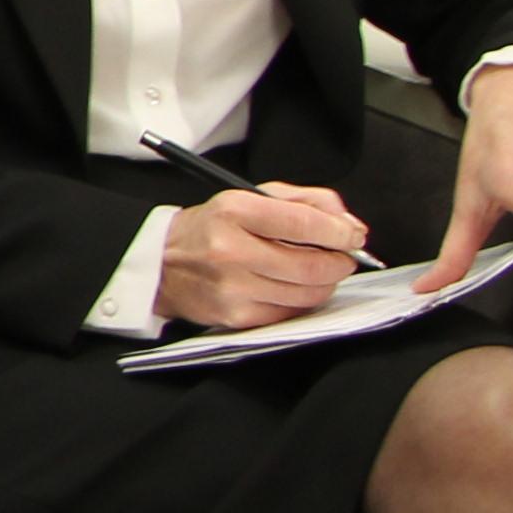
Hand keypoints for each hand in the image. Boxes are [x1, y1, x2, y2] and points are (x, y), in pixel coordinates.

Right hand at [156, 182, 365, 328]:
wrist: (160, 264)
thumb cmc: (211, 228)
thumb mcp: (250, 197)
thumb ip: (305, 201)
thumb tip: (348, 226)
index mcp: (234, 211)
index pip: (304, 223)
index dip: (339, 232)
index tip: (352, 235)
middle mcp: (231, 250)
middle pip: (313, 265)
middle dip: (339, 262)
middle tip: (341, 257)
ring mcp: (233, 287)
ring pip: (308, 294)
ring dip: (324, 283)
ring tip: (315, 271)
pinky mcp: (236, 315)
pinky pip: (291, 313)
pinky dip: (301, 301)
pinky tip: (290, 288)